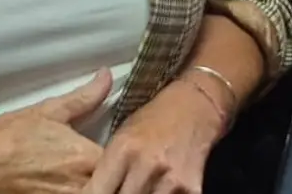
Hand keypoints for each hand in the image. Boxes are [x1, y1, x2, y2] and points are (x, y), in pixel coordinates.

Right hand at [0, 70, 110, 193]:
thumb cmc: (8, 136)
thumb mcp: (48, 111)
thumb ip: (84, 98)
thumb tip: (106, 76)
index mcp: (85, 156)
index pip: (122, 162)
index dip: (122, 159)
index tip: (121, 155)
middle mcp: (80, 184)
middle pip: (114, 185)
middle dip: (115, 178)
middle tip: (110, 169)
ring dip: (97, 187)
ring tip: (84, 176)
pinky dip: (76, 192)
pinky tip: (67, 184)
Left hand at [84, 78, 220, 193]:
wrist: (197, 106)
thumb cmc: (155, 119)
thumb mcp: (122, 135)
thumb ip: (108, 166)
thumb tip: (95, 189)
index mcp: (123, 149)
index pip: (97, 192)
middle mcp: (146, 165)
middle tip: (119, 191)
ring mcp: (170, 180)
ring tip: (139, 188)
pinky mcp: (191, 190)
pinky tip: (159, 190)